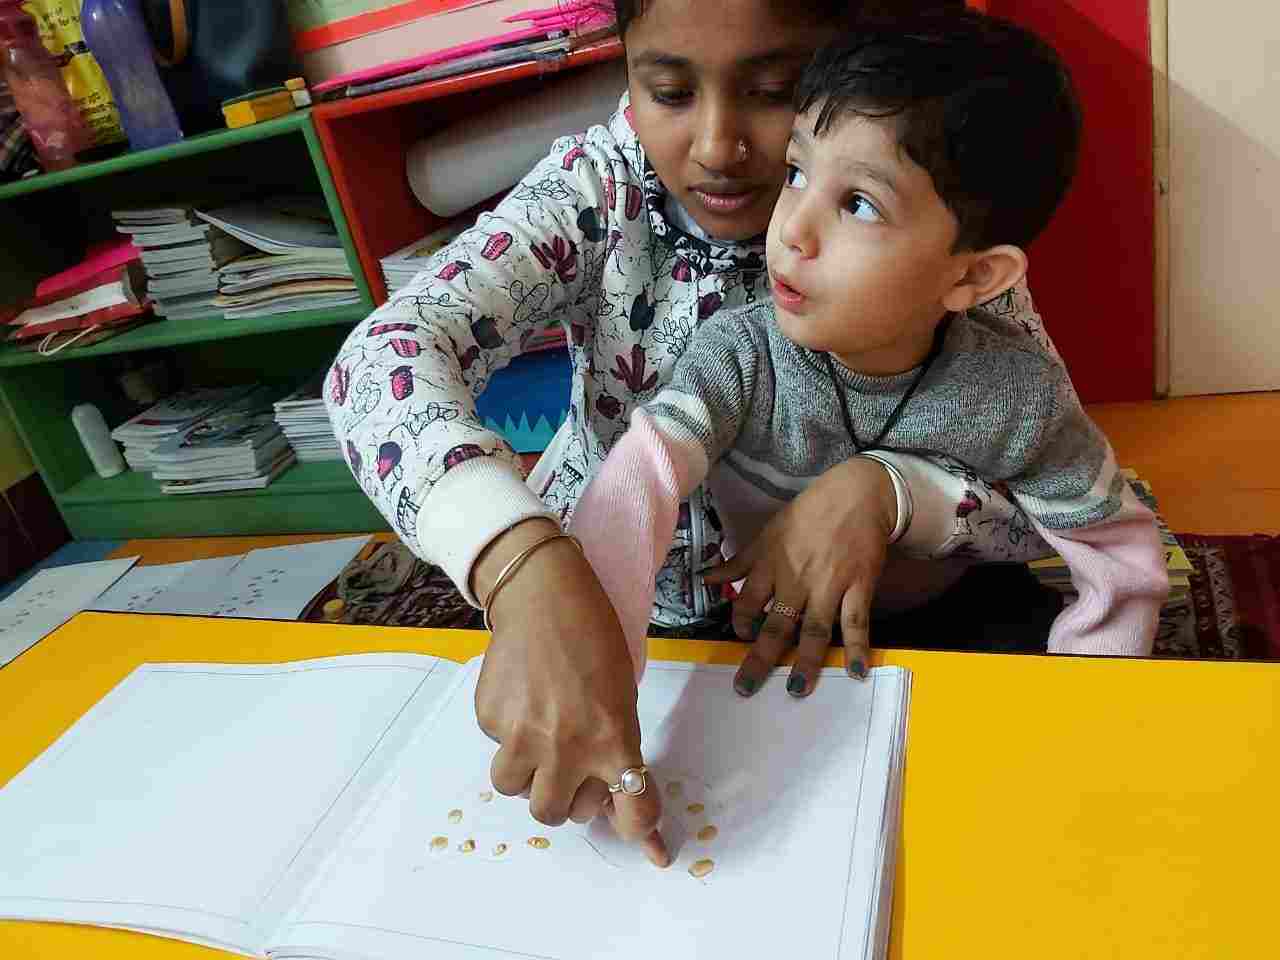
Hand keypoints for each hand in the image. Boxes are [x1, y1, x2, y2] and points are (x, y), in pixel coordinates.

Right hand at [472, 519, 670, 866]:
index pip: (635, 809)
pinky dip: (509, 734)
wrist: (544, 596)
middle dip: (565, 797)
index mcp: (612, 739)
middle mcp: (566, 746)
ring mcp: (521, 734)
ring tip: (538, 736)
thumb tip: (621, 801)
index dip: (641, 830)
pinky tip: (522, 698)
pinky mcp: (490, 718)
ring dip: (529, 773)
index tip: (645, 836)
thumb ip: (617, 749)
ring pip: (517, 790)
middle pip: (557, 815)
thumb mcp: (621, 696)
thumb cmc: (593, 641)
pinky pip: (496, 748)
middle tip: (571, 767)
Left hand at [703, 457, 895, 696]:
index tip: (740, 638)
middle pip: (775, 625)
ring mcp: (829, 585)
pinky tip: (854, 671)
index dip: (739, 623)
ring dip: (806, 661)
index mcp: (770, 564)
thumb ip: (740, 561)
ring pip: (814, 630)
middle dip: (760, 659)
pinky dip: (856, 647)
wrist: (857, 495)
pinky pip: (856, 622)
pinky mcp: (859, 586)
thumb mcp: (768, 532)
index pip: (746, 602)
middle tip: (746, 687)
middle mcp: (796, 579)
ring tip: (796, 688)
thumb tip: (706, 577)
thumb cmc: (809, 513)